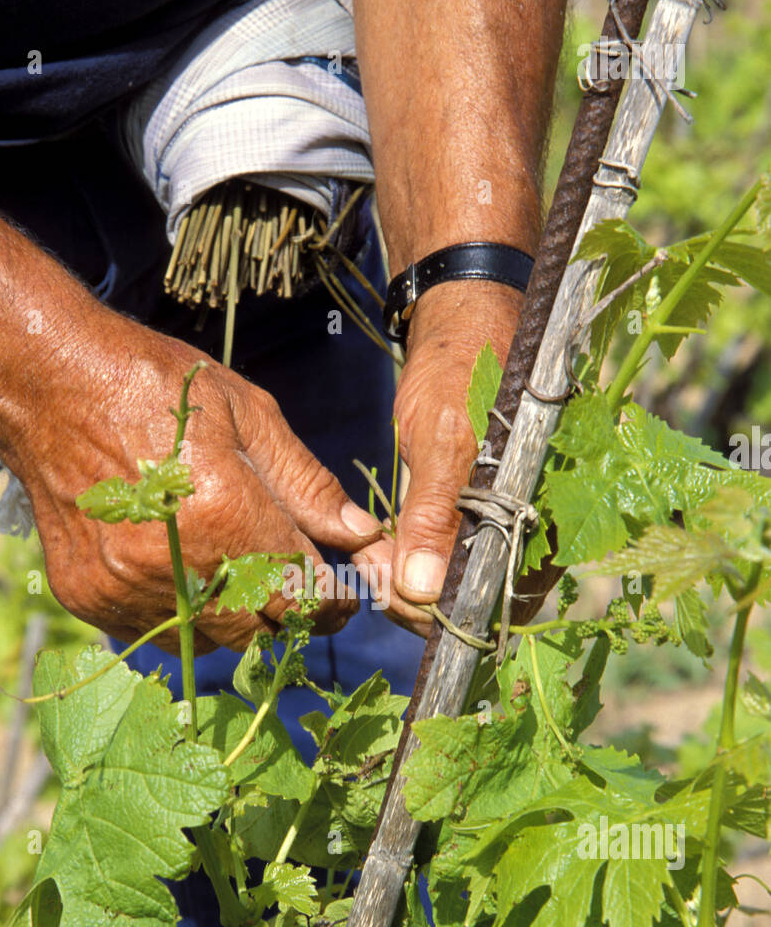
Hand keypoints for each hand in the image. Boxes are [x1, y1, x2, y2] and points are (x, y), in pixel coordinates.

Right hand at [11, 320, 381, 654]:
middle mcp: (174, 565)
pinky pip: (155, 632)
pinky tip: (181, 569)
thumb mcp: (248, 415)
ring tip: (234, 568)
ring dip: (235, 617)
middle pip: (260, 631)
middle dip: (288, 614)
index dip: (333, 602)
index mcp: (224, 515)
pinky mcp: (89, 597)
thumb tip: (360, 533)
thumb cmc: (155, 388)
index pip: (303, 594)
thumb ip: (306, 485)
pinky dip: (180, 613)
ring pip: (210, 640)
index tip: (342, 594)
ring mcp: (125, 587)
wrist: (47, 383)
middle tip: (294, 583)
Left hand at [353, 281, 522, 633]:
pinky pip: (463, 556)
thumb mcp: (443, 435)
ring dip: (418, 582)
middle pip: (486, 598)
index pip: (507, 596)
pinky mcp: (494, 510)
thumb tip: (422, 589)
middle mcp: (547, 522)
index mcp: (555, 506)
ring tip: (374, 562)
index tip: (394, 598)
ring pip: (468, 582)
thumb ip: (435, 513)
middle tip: (372, 576)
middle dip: (425, 598)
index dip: (449, 611)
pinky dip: (424, 561)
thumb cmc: (464, 364)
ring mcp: (521, 518)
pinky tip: (390, 551)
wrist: (467, 315)